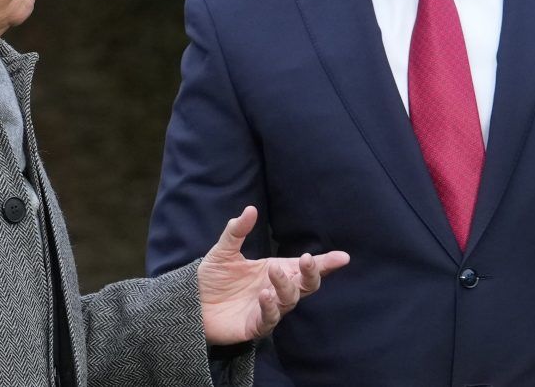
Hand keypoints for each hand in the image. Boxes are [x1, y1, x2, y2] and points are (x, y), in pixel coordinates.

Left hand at [197, 205, 349, 344]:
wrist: (191, 302)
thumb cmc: (212, 277)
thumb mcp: (224, 250)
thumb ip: (237, 230)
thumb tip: (251, 209)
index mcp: (276, 269)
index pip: (305, 267)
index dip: (325, 263)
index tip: (343, 257)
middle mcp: (277, 289)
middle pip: (306, 285)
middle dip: (312, 273)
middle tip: (306, 259)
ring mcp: (268, 308)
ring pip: (290, 300)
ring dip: (285, 286)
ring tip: (273, 271)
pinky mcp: (255, 325)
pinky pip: (270, 318)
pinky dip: (270, 307)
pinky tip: (264, 295)